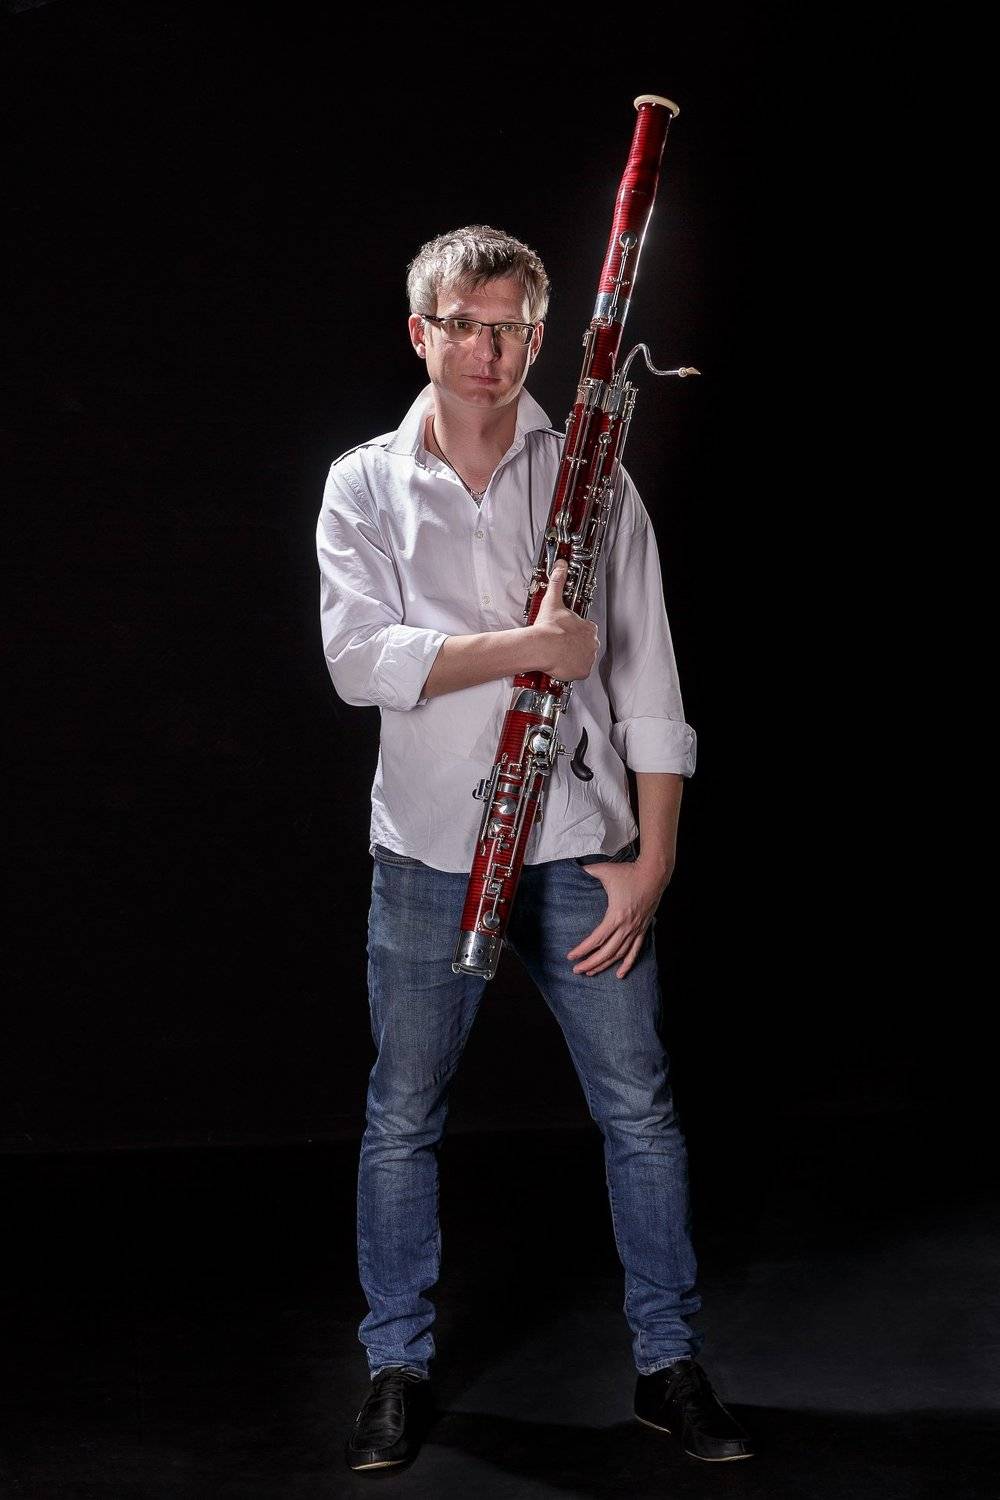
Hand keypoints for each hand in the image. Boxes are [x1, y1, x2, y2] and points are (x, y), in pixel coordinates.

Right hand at [530, 560, 599, 680]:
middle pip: (586, 646)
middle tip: (560, 646)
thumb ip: (558, 582)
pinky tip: (561, 666)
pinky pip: (579, 672)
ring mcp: (588, 658)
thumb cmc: (548, 627)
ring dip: (573, 658)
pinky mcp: (583, 671)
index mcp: (588, 628)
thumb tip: (560, 565)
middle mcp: (592, 643)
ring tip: (558, 656)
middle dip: (574, 647)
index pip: (586, 630)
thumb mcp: (553, 600)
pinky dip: (571, 671)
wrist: (543, 646)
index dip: (575, 633)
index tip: (565, 634)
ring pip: (583, 659)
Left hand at [566, 857, 672, 978]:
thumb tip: (574, 868)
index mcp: (615, 916)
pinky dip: (627, 964)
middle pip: (606, 952)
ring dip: (605, 965)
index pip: (596, 940)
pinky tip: (620, 975)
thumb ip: (587, 871)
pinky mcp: (643, 929)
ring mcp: (636, 929)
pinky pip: (635, 951)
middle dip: (590, 963)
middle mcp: (626, 927)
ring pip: (619, 955)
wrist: (654, 874)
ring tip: (590, 972)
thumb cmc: (629, 872)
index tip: (571, 956)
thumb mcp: (605, 870)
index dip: (582, 950)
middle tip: (576, 970)